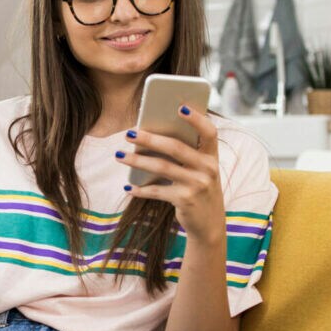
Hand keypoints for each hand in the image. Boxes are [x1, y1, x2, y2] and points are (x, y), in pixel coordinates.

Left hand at [115, 105, 224, 244]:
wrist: (209, 224)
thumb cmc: (198, 189)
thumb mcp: (199, 170)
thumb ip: (185, 154)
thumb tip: (149, 135)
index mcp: (212, 156)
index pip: (209, 131)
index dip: (196, 119)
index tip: (179, 107)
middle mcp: (208, 169)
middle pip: (176, 147)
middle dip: (149, 138)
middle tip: (129, 133)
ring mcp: (198, 185)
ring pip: (162, 167)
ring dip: (137, 161)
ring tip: (119, 155)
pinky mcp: (185, 200)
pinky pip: (157, 191)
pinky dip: (140, 189)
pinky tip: (128, 188)